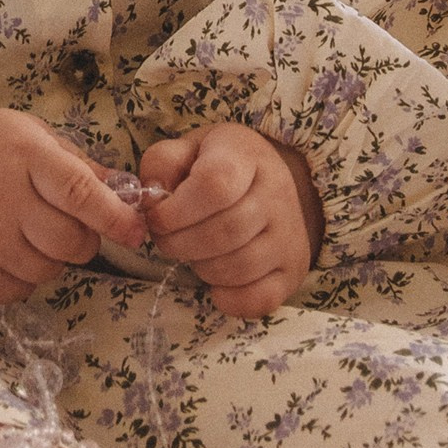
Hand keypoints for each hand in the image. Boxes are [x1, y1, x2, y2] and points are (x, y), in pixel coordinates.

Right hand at [0, 109, 145, 303]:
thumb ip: (77, 165)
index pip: (82, 193)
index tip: (136, 232)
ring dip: (48, 258)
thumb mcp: (26, 136)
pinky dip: (20, 276)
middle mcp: (3, 198)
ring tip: (21, 231)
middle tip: (59, 223)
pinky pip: (20, 291)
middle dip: (80, 239)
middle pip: (73, 243)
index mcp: (25, 155)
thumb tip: (130, 196)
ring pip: (50, 271)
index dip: (116, 217)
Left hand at [137, 121, 321, 316]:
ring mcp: (290, 235)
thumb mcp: (187, 148)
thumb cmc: (217, 165)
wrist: (269, 180)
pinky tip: (214, 280)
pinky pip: (260, 299)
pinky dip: (228, 298)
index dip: (176, 210)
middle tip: (166, 239)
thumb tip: (153, 197)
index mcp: (246, 156)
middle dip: (180, 243)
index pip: (215, 185)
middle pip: (226, 231)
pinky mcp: (294, 270)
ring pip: (240, 267)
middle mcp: (277, 194)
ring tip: (192, 252)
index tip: (156, 218)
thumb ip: (162, 164)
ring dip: (201, 267)